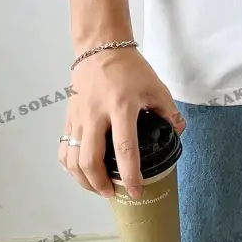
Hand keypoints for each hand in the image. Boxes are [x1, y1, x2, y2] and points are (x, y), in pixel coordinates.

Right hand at [59, 47, 185, 199]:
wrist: (99, 47)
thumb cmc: (128, 67)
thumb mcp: (155, 86)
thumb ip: (169, 110)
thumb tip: (178, 132)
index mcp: (121, 106)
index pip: (125, 148)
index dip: (130, 174)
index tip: (136, 191)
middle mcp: (96, 115)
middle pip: (90, 160)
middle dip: (101, 185)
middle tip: (113, 194)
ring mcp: (78, 118)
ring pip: (72, 159)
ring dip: (84, 181)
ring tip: (99, 188)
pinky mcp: (68, 118)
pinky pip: (64, 150)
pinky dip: (70, 167)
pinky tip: (81, 173)